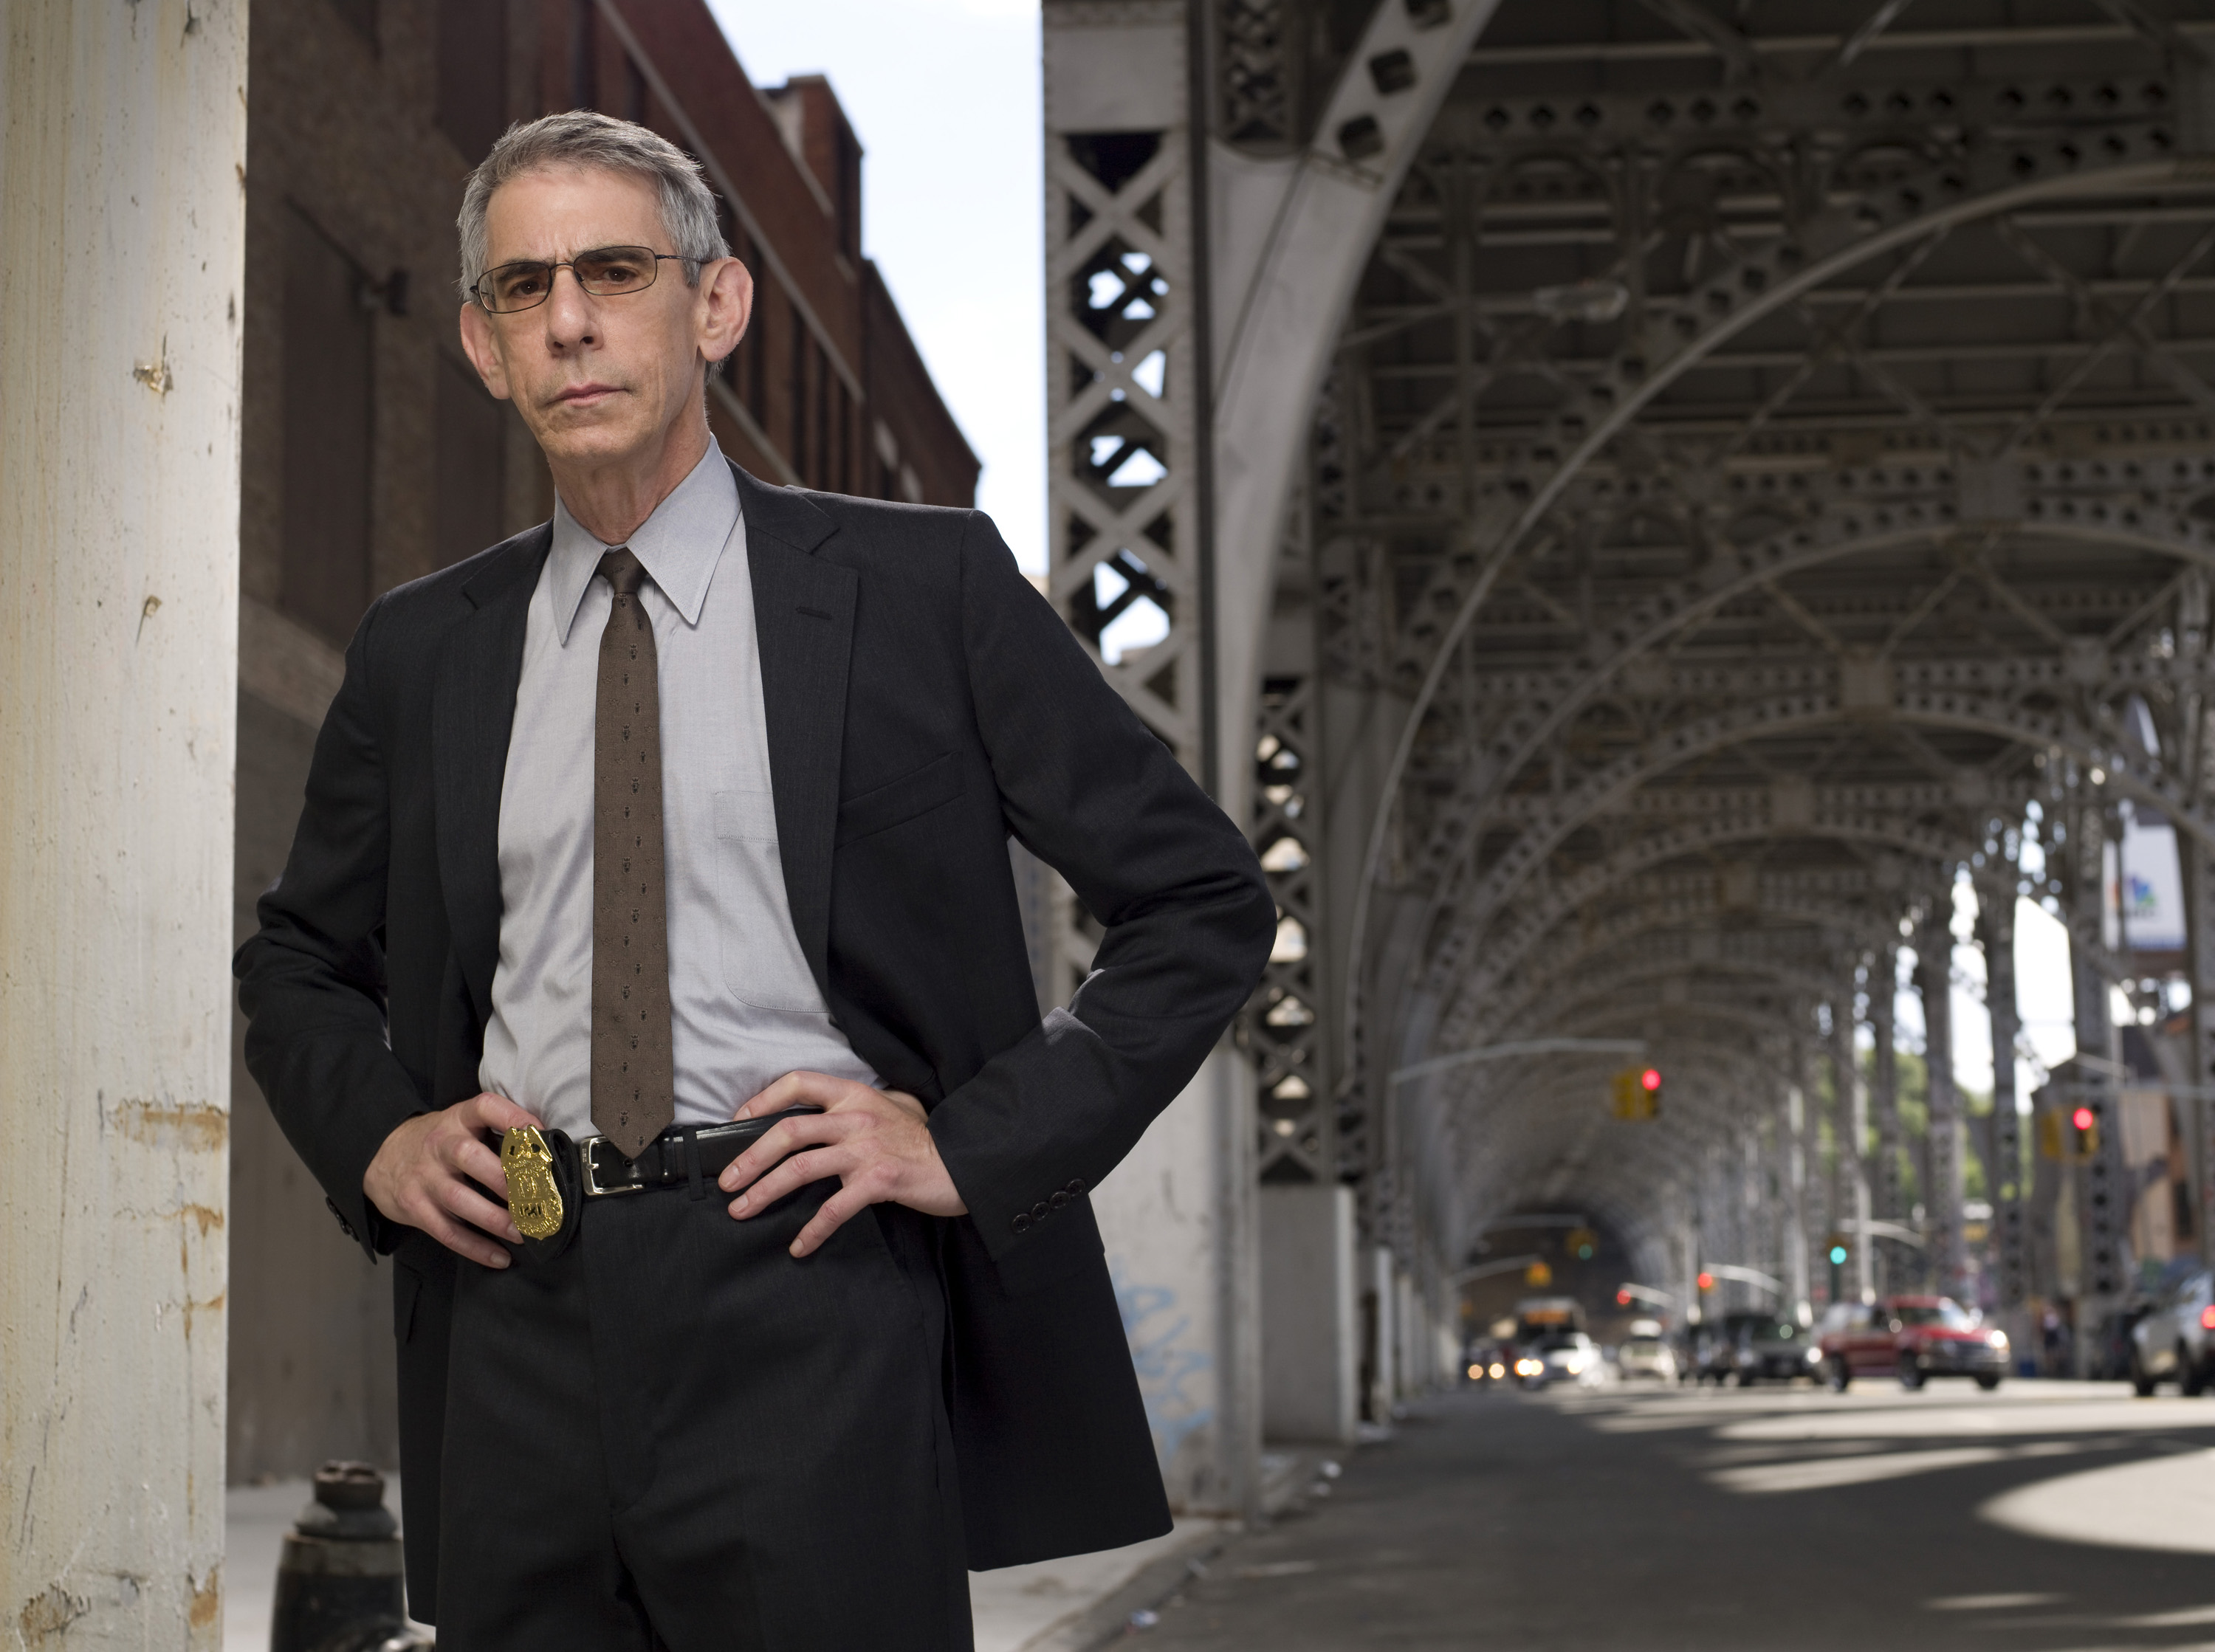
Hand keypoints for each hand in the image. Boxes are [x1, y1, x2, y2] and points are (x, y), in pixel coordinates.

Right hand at [364, 1092, 541, 1267]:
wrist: (380, 1157)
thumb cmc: (438, 1142)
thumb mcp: (460, 1124)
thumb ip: (494, 1131)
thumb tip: (547, 1152)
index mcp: (458, 1119)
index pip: (485, 1107)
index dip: (513, 1117)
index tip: (540, 1132)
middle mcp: (439, 1145)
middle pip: (470, 1156)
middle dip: (505, 1178)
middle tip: (536, 1196)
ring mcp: (424, 1177)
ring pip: (459, 1199)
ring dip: (496, 1219)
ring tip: (525, 1231)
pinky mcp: (414, 1207)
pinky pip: (447, 1232)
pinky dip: (476, 1248)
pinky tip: (501, 1257)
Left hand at [720, 1072, 967, 1256]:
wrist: (962, 1162)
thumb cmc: (922, 1139)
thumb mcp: (889, 1107)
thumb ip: (854, 1108)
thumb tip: (816, 1117)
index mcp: (854, 1095)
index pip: (798, 1083)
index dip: (762, 1099)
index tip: (737, 1122)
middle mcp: (856, 1117)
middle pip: (788, 1131)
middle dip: (750, 1158)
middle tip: (728, 1181)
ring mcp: (866, 1149)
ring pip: (801, 1168)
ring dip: (765, 1192)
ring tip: (742, 1210)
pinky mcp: (879, 1180)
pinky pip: (834, 1208)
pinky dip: (812, 1230)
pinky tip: (798, 1246)